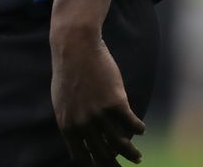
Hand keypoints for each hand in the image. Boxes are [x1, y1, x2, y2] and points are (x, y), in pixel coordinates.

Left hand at [50, 31, 144, 165]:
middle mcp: (82, 123)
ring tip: (137, 158)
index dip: (93, 165)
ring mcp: (99, 113)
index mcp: (67, 125)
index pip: (81, 157)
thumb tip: (79, 140)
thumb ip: (70, 121)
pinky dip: (138, 129)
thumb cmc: (68, 73)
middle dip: (114, 166)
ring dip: (131, 154)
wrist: (75, 47)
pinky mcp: (115, 102)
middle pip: (102, 154)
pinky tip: (141, 129)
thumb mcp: (62, 101)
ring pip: (120, 144)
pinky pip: (131, 123)